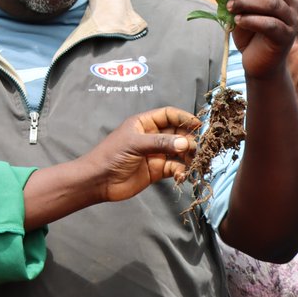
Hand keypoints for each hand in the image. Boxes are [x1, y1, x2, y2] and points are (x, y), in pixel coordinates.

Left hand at [83, 107, 199, 202]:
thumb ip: (161, 143)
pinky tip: (181, 175)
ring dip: (189, 156)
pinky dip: (181, 171)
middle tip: (198, 148)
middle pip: (178, 133)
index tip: (198, 124)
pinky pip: (175, 168)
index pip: (169, 115)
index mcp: (144, 123)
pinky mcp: (157, 170)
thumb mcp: (135, 144)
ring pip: (179, 151)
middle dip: (189, 139)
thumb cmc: (111, 156)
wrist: (99, 181)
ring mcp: (156, 153)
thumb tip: (185, 143)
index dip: (183, 118)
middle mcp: (152, 136)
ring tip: (194, 162)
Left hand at [221, 0, 297, 78]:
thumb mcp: (241, 7)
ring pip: (272, 3)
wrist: (258, 61)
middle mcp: (291, 1)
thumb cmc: (249, 30)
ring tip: (229, 7)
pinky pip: (271, 24)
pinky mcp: (286, 36)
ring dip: (246, 1)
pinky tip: (238, 20)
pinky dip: (252, 20)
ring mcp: (291, 19)